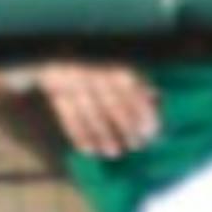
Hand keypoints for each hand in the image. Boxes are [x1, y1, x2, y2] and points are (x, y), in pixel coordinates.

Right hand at [37, 61, 160, 159]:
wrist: (61, 58)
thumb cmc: (104, 70)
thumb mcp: (125, 71)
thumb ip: (142, 88)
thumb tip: (156, 102)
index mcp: (114, 66)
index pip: (132, 90)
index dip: (143, 112)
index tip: (150, 132)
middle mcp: (94, 72)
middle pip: (112, 104)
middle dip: (126, 128)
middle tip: (136, 145)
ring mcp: (73, 81)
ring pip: (89, 113)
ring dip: (103, 136)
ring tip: (114, 152)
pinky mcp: (55, 92)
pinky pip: (67, 117)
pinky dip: (79, 136)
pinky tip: (89, 151)